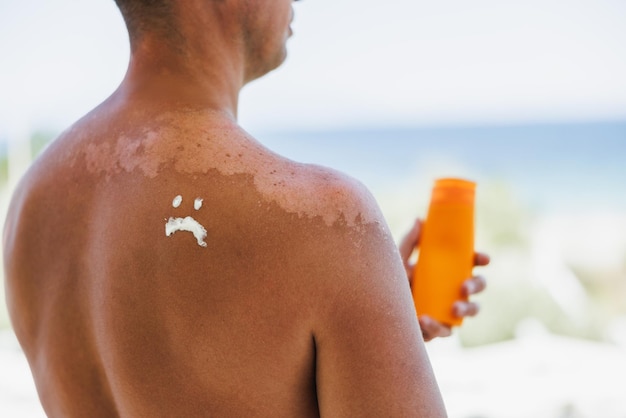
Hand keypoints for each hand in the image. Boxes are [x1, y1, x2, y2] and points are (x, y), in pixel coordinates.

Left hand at [399, 218, 489, 341]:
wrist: (373, 308)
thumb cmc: (388, 281)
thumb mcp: (397, 260)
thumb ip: (408, 242)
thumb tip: (420, 219)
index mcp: (445, 271)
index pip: (469, 263)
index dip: (480, 260)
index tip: (483, 259)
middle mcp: (449, 290)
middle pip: (476, 287)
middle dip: (477, 286)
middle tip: (464, 286)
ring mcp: (445, 311)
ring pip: (468, 311)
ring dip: (467, 309)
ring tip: (454, 308)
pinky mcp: (434, 330)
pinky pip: (443, 331)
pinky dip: (436, 327)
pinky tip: (424, 320)